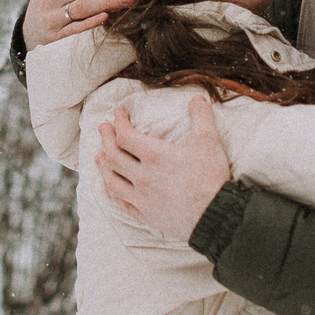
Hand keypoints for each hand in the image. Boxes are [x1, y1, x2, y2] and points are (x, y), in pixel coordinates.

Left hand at [94, 95, 229, 240]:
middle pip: (114, 156)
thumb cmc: (211, 179)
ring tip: (98, 157)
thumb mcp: (209, 142)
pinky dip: (113, 194)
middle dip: (106, 140)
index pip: (126, 136)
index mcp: (155, 156)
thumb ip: (202, 118)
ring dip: (104, 167)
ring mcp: (142, 198)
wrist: (216, 216)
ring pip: (113, 181)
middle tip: (103, 128)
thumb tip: (197, 98)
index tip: (117, 114)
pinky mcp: (147, 215)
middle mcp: (143, 177)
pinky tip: (109, 189)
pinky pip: (123, 204)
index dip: (119, 123)